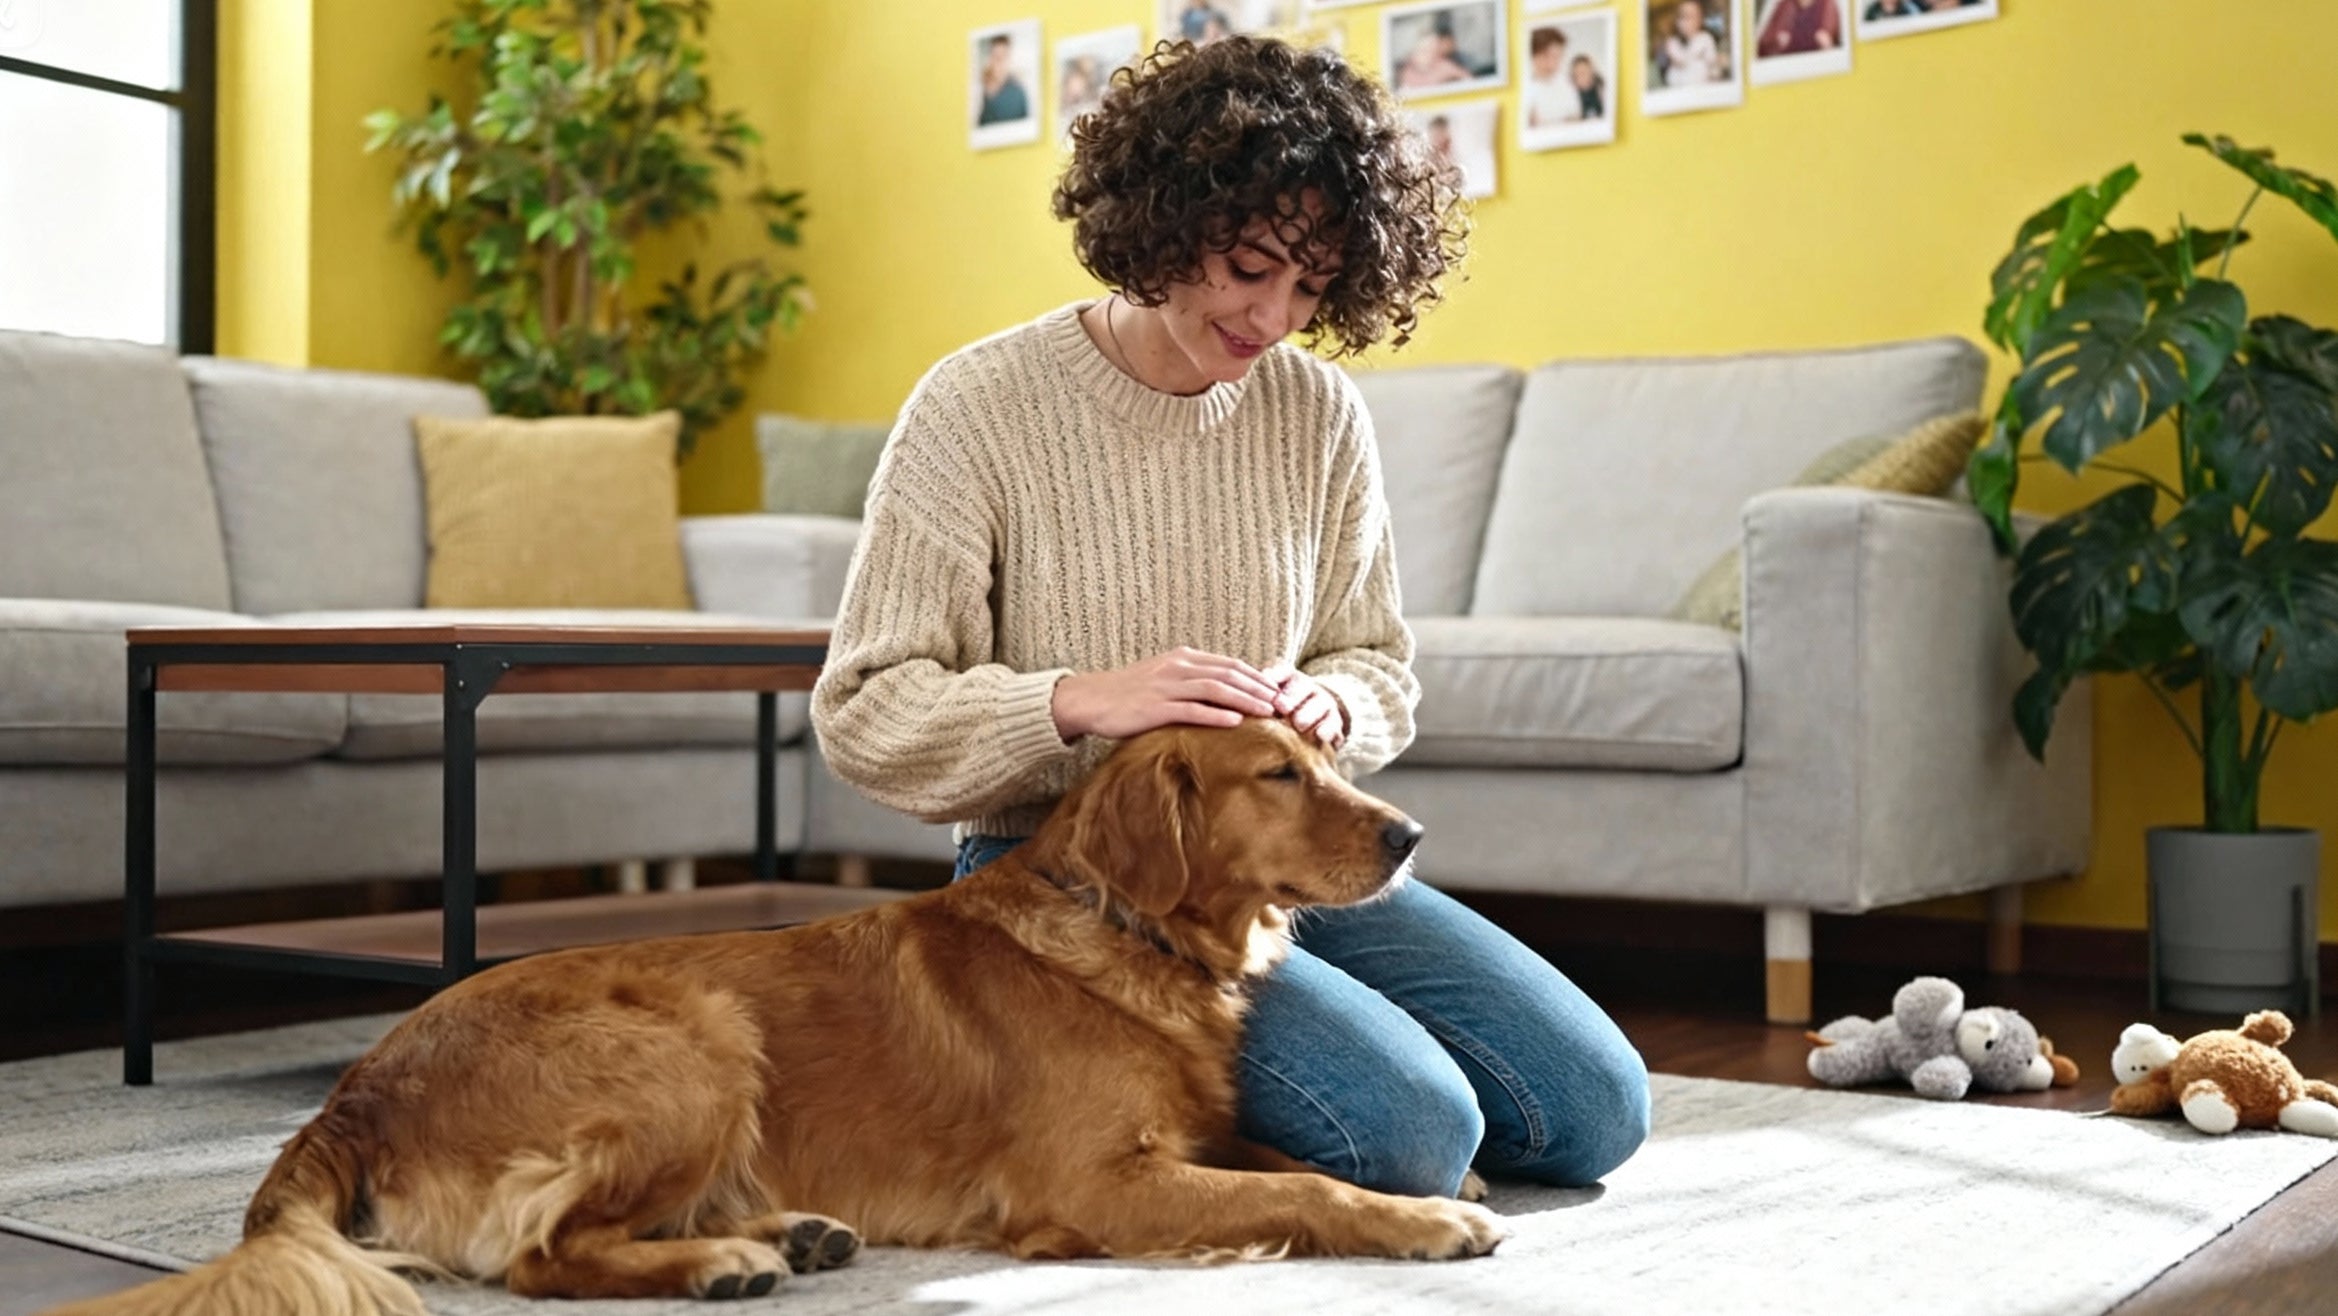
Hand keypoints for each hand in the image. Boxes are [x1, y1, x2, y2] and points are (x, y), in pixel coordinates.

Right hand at [1050, 647, 1281, 741]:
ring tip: (1268, 712)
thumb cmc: (1128, 693)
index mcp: (1182, 659)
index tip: (1278, 690)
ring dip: (1245, 700)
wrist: (1090, 699)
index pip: (1229, 665)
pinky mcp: (1155, 707)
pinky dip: (1216, 715)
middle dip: (1259, 688)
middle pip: (1229, 674)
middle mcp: (1178, 668)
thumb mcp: (1163, 678)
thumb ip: (1191, 681)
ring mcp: (1166, 686)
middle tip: (1282, 703)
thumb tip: (1222, 693)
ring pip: (1216, 689)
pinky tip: (1235, 722)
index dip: (1257, 677)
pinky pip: (1191, 710)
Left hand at [1260, 664, 1345, 748]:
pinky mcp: (1334, 721)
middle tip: (1282, 707)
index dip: (1276, 675)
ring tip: (1299, 724)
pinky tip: (1320, 736)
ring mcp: (1323, 703)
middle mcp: (1308, 687)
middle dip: (1291, 696)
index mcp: (1290, 679)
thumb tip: (1239, 701)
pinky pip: (1333, 724)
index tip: (1267, 679)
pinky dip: (1327, 730)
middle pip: (1301, 687)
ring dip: (1308, 714)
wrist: (1315, 718)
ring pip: (1318, 705)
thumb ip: (1258, 697)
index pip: (1283, 672)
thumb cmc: (1284, 709)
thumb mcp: (1271, 699)